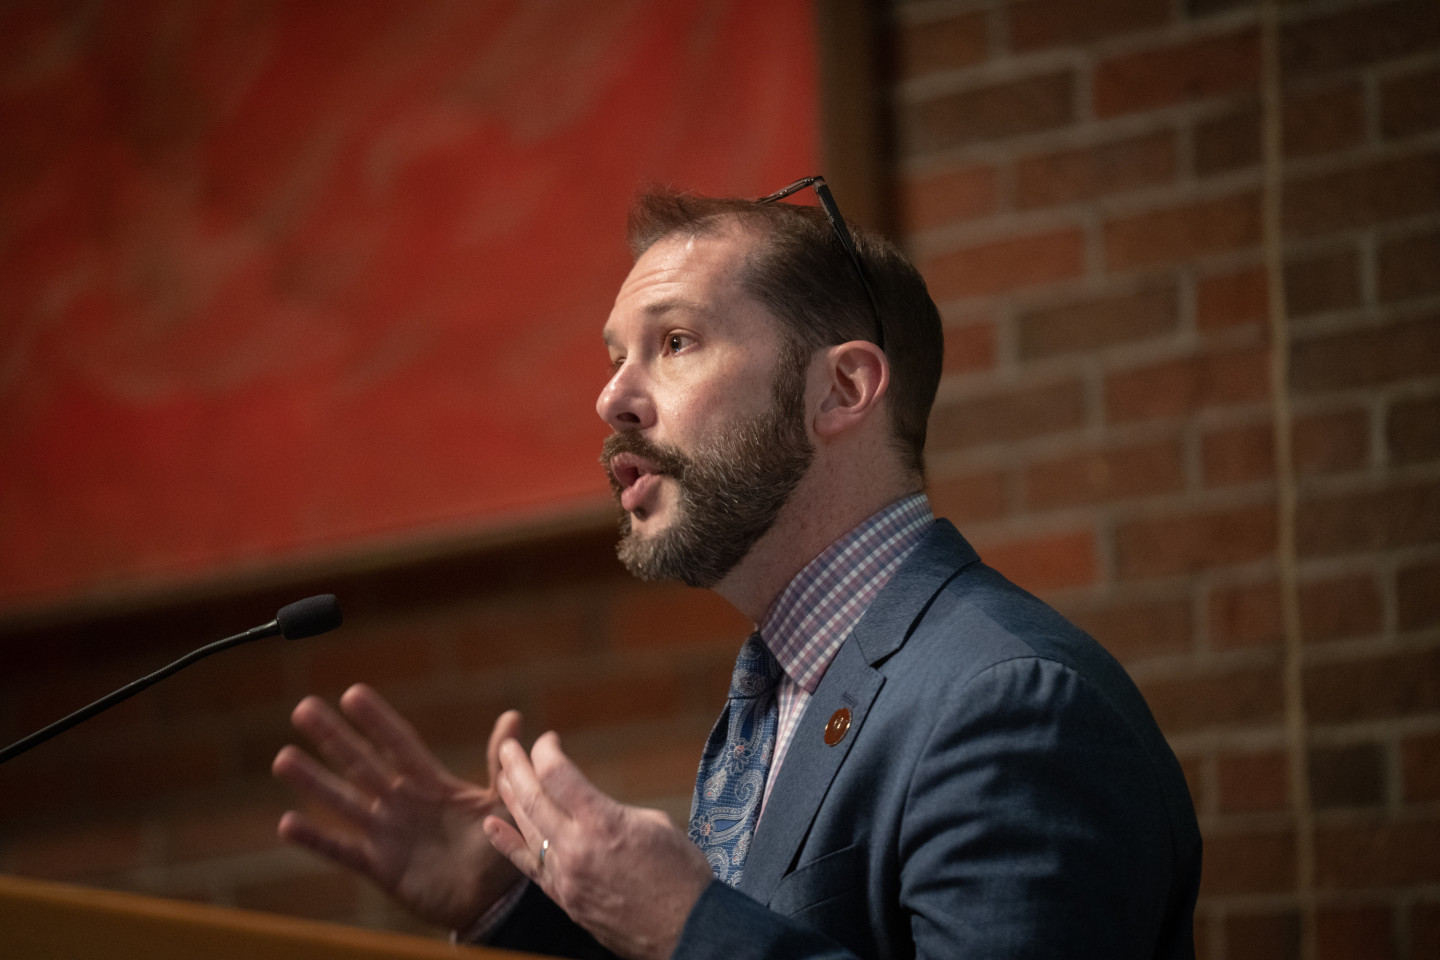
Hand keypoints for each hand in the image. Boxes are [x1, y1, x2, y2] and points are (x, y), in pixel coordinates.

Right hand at [272, 683, 523, 930]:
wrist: (493, 903)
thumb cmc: (500, 849)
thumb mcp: (504, 802)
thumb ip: (500, 763)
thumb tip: (514, 717)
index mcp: (432, 784)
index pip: (399, 743)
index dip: (377, 720)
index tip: (352, 693)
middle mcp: (403, 803)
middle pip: (362, 763)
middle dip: (333, 737)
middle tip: (304, 708)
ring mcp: (388, 834)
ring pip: (344, 801)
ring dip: (314, 781)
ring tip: (283, 758)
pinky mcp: (380, 867)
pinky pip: (342, 850)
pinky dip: (316, 838)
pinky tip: (287, 822)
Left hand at [485, 732, 713, 959]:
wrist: (687, 929)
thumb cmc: (681, 873)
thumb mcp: (654, 823)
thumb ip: (613, 811)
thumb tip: (591, 807)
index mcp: (603, 822)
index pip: (557, 775)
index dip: (547, 751)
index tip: (549, 740)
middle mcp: (577, 848)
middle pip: (534, 799)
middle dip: (517, 768)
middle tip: (508, 748)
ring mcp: (567, 877)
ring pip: (527, 830)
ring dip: (512, 799)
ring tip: (503, 776)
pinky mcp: (565, 899)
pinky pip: (529, 867)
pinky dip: (509, 844)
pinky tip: (492, 826)